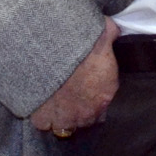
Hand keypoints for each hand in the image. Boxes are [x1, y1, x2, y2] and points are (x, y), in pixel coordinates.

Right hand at [29, 16, 119, 135]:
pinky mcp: (43, 117)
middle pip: (84, 120)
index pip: (103, 109)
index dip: (94, 101)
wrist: (51, 50)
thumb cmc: (81, 44)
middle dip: (77, 110)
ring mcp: (65, 117)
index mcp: (104, 95)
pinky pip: (43, 124)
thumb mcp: (103, 34)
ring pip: (64, 126)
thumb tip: (115, 28)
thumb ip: (110, 36)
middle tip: (69, 95)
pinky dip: (42, 116)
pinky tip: (41, 103)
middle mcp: (86, 112)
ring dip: (60, 116)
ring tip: (55, 102)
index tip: (87, 93)